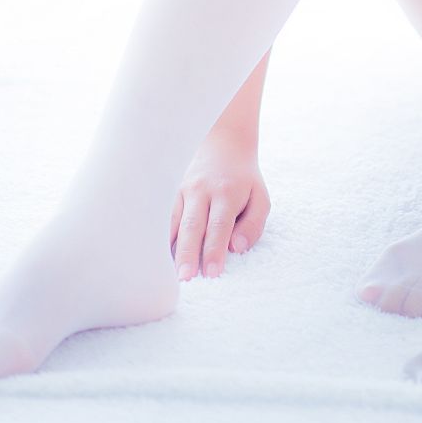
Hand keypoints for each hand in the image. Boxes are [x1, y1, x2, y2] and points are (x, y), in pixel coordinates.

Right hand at [170, 128, 270, 279]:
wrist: (224, 144)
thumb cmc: (244, 179)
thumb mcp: (260, 197)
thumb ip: (253, 224)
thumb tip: (237, 248)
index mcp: (226, 192)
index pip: (220, 225)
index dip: (214, 250)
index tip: (212, 273)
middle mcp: (202, 190)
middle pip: (193, 226)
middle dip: (188, 254)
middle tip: (185, 278)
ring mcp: (183, 190)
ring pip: (174, 223)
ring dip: (172, 249)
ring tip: (169, 274)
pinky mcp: (172, 193)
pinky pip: (165, 218)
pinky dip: (162, 237)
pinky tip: (161, 256)